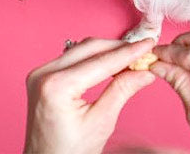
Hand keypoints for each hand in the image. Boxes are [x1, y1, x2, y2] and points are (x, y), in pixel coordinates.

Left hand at [24, 38, 156, 153]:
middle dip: (119, 48)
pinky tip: (111, 64)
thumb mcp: (101, 122)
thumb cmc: (68, 152)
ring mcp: (40, 74)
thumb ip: (122, 90)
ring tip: (131, 59)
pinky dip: (94, 58)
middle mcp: (44, 75)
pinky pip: (73, 58)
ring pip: (82, 49)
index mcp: (56, 86)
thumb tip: (144, 71)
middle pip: (90, 47)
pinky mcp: (43, 77)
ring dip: (108, 51)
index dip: (129, 52)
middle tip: (144, 52)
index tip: (149, 45)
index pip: (102, 61)